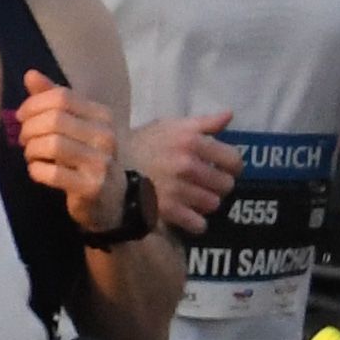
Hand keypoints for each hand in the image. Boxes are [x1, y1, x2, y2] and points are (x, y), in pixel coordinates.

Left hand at [9, 70, 123, 230]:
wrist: (114, 199)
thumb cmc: (88, 157)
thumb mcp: (76, 125)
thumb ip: (54, 100)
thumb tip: (30, 74)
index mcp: (102, 115)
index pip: (62, 97)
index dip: (34, 104)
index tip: (22, 116)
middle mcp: (105, 136)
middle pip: (54, 119)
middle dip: (29, 128)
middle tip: (24, 139)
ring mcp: (100, 163)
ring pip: (51, 144)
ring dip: (32, 149)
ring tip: (32, 155)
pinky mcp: (90, 188)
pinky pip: (51, 173)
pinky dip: (36, 170)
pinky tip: (37, 170)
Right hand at [128, 109, 240, 237]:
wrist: (106, 167)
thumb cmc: (141, 144)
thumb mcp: (168, 126)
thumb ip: (202, 123)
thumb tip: (229, 115)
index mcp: (192, 141)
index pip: (233, 160)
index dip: (231, 166)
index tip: (222, 169)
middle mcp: (188, 165)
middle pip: (226, 185)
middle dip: (218, 186)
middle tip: (205, 185)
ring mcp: (179, 189)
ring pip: (213, 204)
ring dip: (205, 204)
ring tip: (193, 199)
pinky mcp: (169, 211)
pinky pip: (199, 224)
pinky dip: (195, 223)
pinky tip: (186, 215)